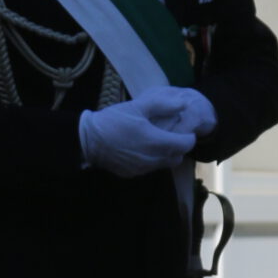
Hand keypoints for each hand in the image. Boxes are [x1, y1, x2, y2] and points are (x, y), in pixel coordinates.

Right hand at [79, 88, 216, 176]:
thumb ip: (162, 105)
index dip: (189, 136)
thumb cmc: (113, 120)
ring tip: (156, 141)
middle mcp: (153, 159)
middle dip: (179, 147)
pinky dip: (152, 160)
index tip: (184, 129)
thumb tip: (183, 103)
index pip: (186, 144)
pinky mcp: (132, 174)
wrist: (88, 140)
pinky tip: (141, 149)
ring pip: (164, 164)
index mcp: (156, 142)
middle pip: (178, 157)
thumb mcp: (137, 107)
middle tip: (171, 135)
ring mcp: (142, 169)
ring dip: (166, 154)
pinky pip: (150, 168)